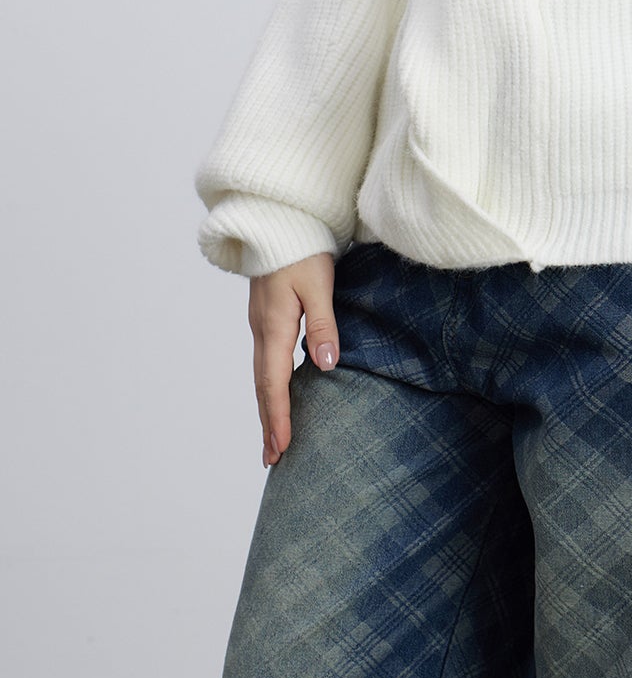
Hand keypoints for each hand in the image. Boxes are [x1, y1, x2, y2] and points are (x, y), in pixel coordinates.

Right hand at [247, 251, 340, 467]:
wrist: (277, 218)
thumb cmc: (301, 247)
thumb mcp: (318, 282)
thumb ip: (323, 323)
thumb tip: (324, 364)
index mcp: (274, 326)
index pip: (274, 383)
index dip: (278, 417)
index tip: (281, 449)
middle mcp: (262, 329)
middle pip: (263, 386)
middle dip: (268, 423)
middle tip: (273, 459)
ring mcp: (260, 323)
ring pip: (262, 375)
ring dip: (267, 408)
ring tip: (272, 438)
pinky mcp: (265, 315)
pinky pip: (265, 360)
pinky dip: (269, 385)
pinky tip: (277, 394)